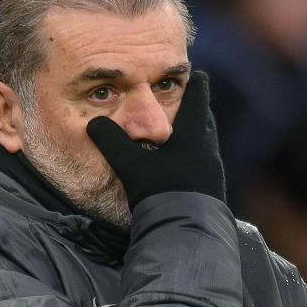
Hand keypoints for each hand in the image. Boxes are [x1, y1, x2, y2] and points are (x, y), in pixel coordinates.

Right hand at [86, 70, 225, 206]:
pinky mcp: (214, 191)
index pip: (199, 97)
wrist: (185, 232)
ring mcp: (214, 172)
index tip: (195, 74)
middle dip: (195, 109)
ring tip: (181, 137)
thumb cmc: (160, 192)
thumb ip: (112, 142)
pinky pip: (205, 166)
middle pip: (205, 120)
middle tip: (185, 103)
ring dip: (195, 137)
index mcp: (193, 135)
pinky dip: (195, 160)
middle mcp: (208, 150)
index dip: (195, 83)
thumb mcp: (131, 166)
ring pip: (206, 145)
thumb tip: (93, 123)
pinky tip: (183, 170)